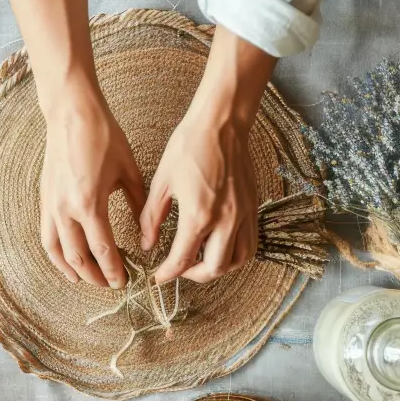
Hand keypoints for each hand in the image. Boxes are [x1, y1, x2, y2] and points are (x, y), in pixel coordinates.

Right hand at [40, 88, 146, 288]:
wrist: (71, 113)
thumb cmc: (102, 136)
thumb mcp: (129, 170)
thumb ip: (139, 204)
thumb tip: (146, 231)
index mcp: (89, 204)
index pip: (103, 250)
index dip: (115, 271)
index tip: (125, 281)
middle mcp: (65, 210)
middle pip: (78, 258)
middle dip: (96, 276)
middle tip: (111, 284)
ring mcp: (50, 205)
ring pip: (57, 251)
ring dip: (73, 270)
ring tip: (87, 280)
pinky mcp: (44, 198)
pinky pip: (46, 236)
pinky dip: (56, 254)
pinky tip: (66, 259)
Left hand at [140, 110, 258, 284]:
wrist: (221, 123)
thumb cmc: (190, 146)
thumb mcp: (162, 182)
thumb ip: (152, 218)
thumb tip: (147, 243)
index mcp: (199, 215)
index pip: (182, 260)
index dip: (167, 274)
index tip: (158, 276)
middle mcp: (226, 220)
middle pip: (214, 268)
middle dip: (193, 276)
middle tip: (179, 269)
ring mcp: (243, 215)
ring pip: (238, 260)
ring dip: (219, 268)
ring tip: (201, 261)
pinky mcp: (252, 207)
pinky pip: (250, 243)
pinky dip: (236, 253)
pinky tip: (221, 246)